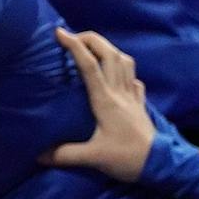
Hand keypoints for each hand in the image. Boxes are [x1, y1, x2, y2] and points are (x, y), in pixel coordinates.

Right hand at [41, 28, 154, 181]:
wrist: (160, 164)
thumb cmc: (126, 158)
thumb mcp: (92, 158)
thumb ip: (64, 154)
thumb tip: (39, 155)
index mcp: (105, 100)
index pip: (89, 66)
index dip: (74, 46)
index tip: (59, 33)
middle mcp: (120, 92)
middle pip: (110, 54)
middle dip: (92, 39)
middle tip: (73, 36)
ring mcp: (133, 96)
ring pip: (124, 61)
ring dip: (108, 49)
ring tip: (93, 49)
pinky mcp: (140, 104)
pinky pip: (133, 78)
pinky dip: (123, 70)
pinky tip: (116, 75)